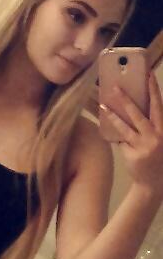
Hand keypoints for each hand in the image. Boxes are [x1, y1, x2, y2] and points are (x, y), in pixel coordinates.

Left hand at [99, 72, 162, 196]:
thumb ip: (149, 123)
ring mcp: (144, 146)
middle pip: (139, 113)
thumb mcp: (158, 137)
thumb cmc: (155, 155)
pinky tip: (102, 123)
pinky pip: (119, 140)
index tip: (147, 74)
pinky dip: (112, 132)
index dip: (153, 89)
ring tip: (101, 104)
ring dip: (112, 115)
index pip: (158, 105)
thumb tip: (129, 104)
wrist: (154, 183)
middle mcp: (156, 135)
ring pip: (125, 127)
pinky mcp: (133, 155)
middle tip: (114, 86)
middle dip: (127, 99)